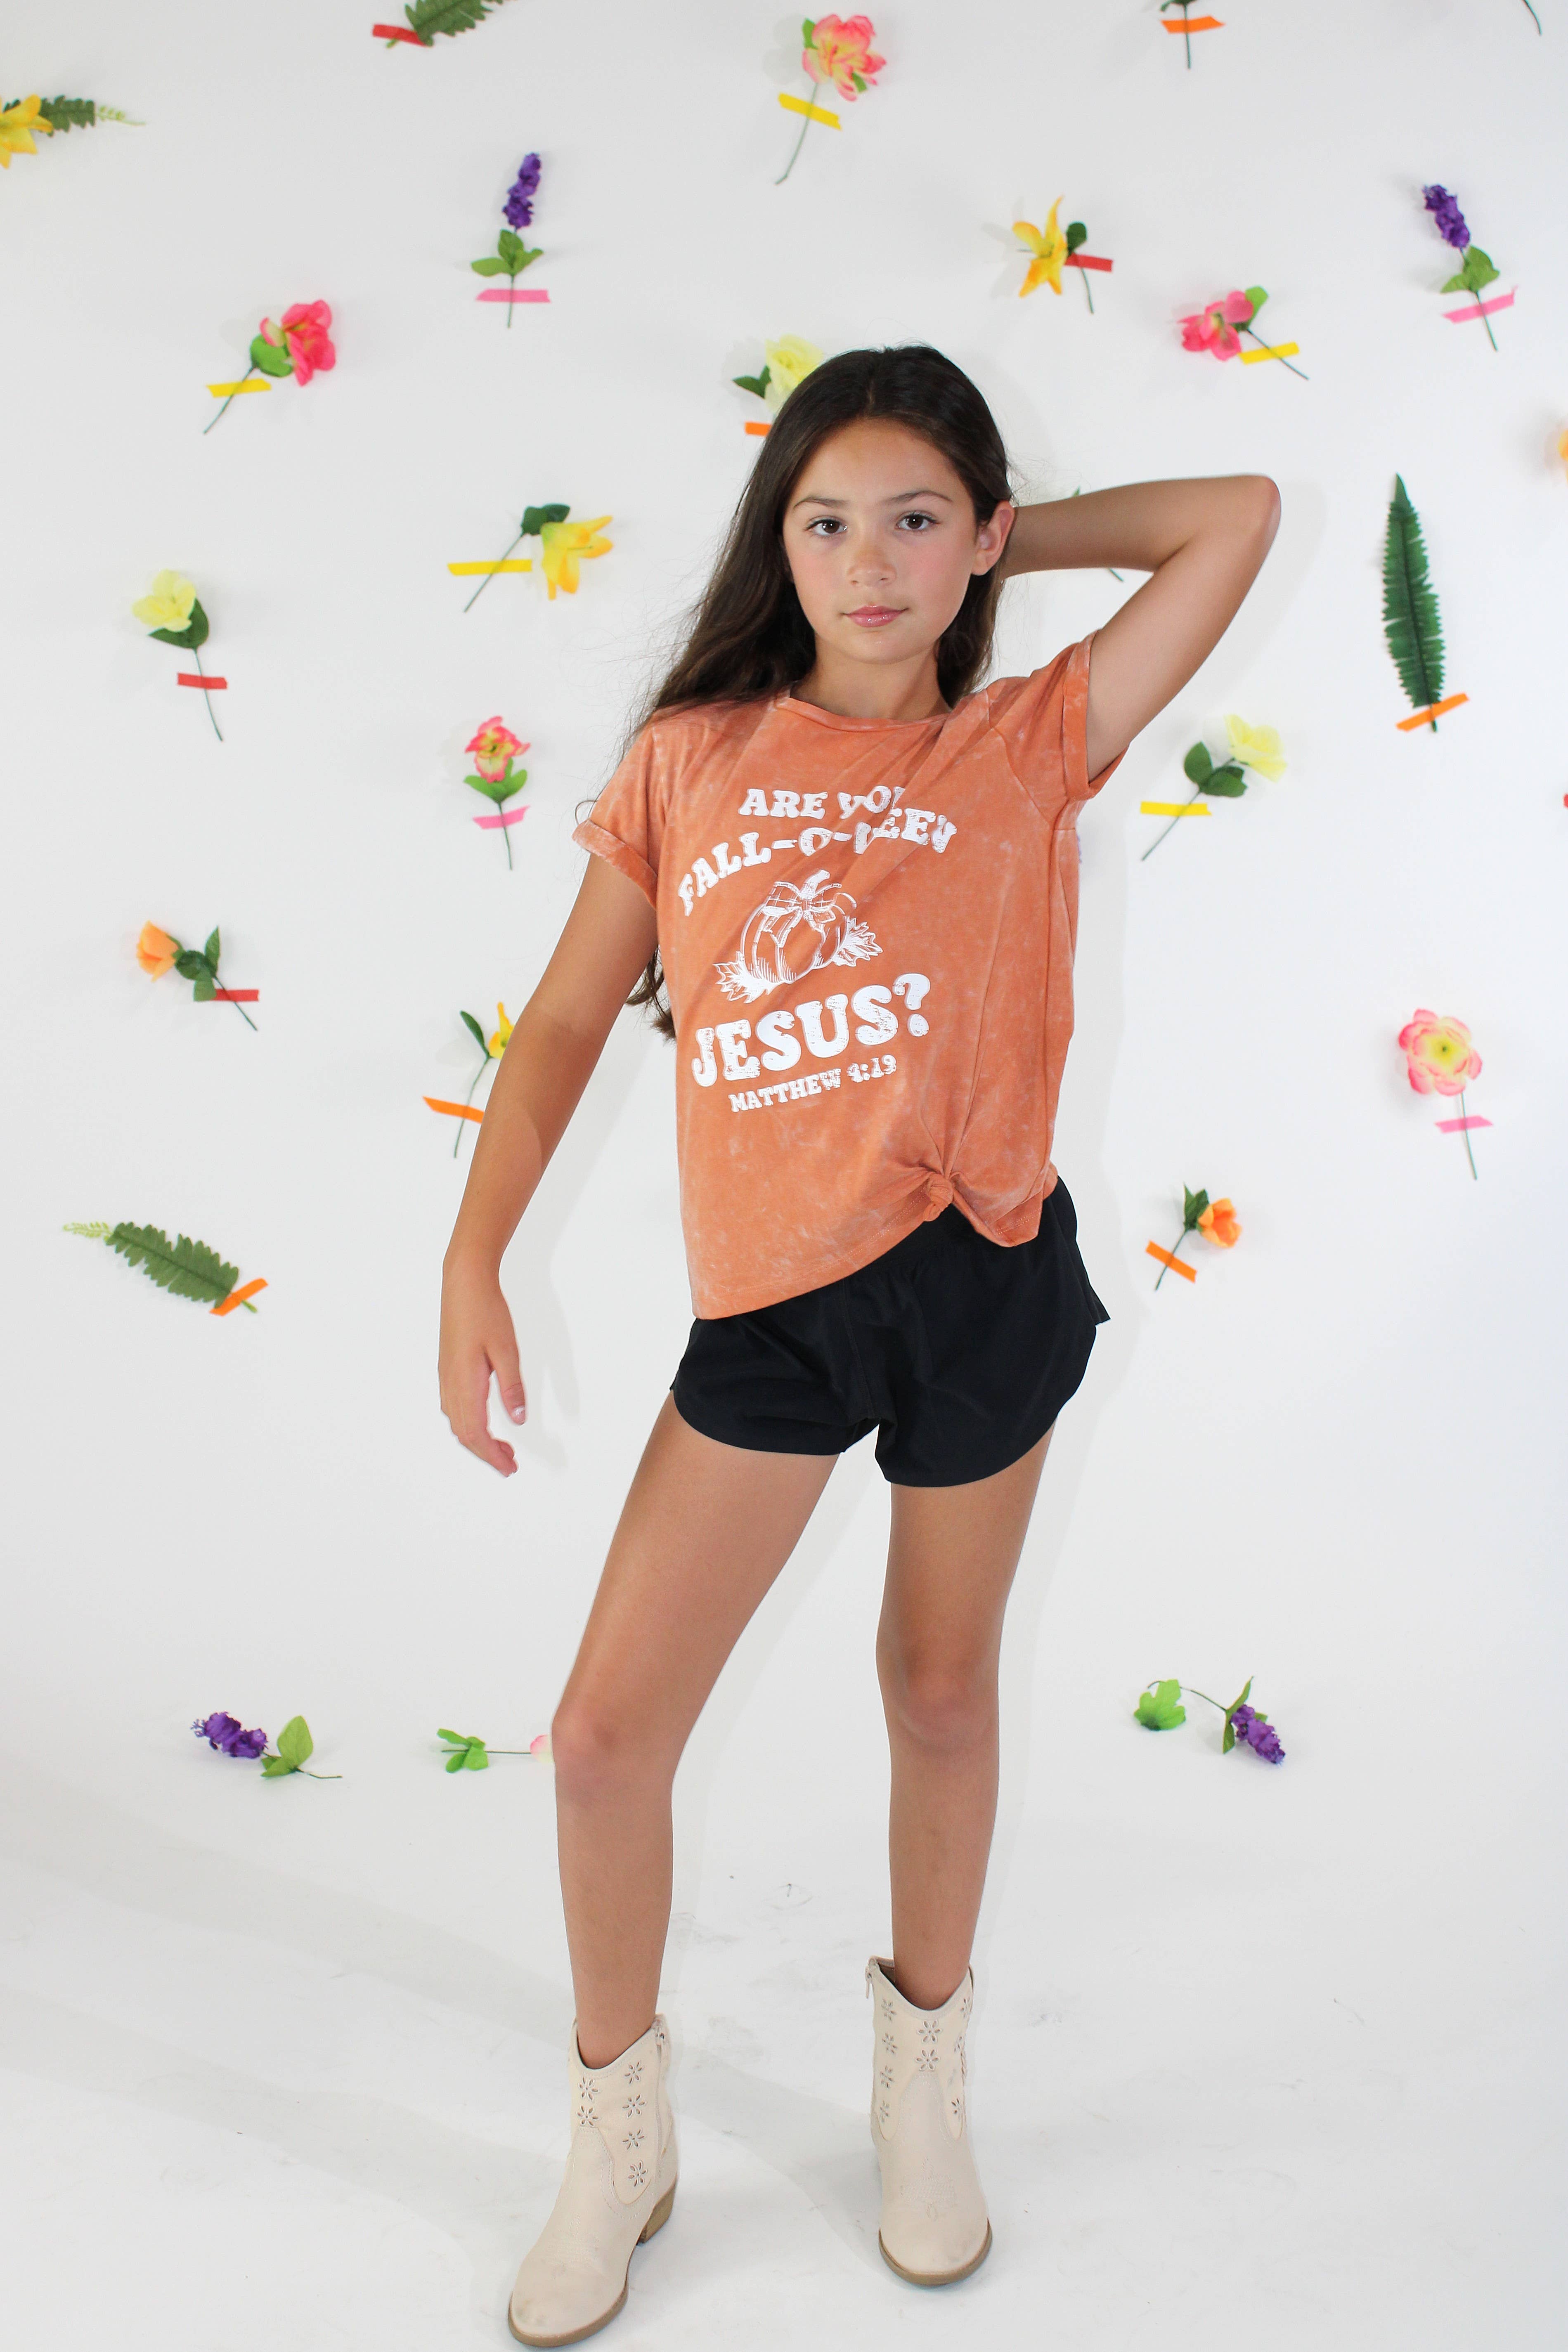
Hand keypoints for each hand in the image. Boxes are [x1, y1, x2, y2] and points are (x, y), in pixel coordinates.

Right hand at [439, 1253, 527, 1476]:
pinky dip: (469, 1423)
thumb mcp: (507, 1349)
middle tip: (510, 1463)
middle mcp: (450, 1384)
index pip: (475, 1433)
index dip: (492, 1456)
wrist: (463, 1283)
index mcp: (464, 1382)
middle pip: (464, 1434)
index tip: (509, 1468)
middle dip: (486, 1453)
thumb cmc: (485, 1311)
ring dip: (477, 1439)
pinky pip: (453, 1407)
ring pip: (457, 1422)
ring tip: (502, 1445)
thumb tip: (518, 1418)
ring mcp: (445, 1377)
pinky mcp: (447, 1369)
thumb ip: (512, 1386)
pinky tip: (484, 1420)